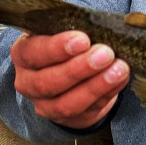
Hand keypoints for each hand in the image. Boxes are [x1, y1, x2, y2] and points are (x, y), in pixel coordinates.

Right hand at [10, 31, 129, 128]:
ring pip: (67, 103)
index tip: (83, 40)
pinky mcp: (68, 118)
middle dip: (79, 68)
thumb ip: (80, 28)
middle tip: (105, 54)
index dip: (57, 48)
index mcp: (25, 54)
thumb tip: (104, 26)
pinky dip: (108, 93)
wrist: (73, 73)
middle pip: (48, 82)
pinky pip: (88, 110)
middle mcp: (28, 82)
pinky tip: (121, 79)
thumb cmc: (70, 44)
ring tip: (119, 69)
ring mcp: (46, 105)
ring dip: (96, 86)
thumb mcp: (67, 30)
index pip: (34, 53)